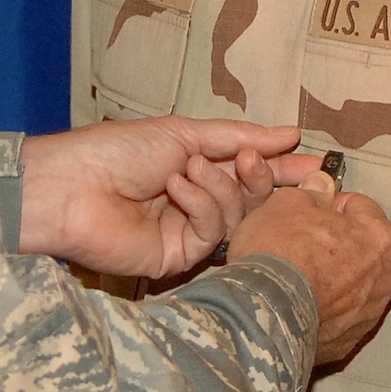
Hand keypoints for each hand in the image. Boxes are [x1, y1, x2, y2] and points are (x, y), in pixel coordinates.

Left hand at [19, 117, 316, 277]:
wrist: (73, 186)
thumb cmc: (117, 151)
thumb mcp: (183, 133)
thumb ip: (238, 137)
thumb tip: (290, 133)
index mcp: (196, 169)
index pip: (251, 172)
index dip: (284, 169)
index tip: (317, 164)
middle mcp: (196, 203)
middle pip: (252, 198)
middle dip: (259, 178)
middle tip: (253, 163)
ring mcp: (189, 233)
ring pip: (237, 215)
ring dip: (219, 186)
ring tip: (188, 169)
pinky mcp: (180, 259)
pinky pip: (213, 233)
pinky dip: (201, 204)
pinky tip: (177, 190)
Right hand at [227, 171, 390, 365]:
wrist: (264, 316)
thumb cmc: (280, 253)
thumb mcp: (288, 203)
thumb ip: (312, 192)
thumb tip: (321, 187)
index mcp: (378, 237)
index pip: (361, 206)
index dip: (331, 203)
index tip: (309, 209)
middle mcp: (385, 278)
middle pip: (361, 247)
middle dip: (335, 242)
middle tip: (299, 240)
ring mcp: (368, 314)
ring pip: (352, 284)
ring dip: (330, 277)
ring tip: (295, 276)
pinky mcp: (348, 342)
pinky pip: (338, 315)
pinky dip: (323, 307)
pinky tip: (296, 302)